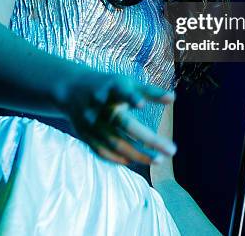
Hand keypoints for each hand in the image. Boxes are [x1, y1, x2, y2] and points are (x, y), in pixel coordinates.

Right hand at [54, 68, 176, 166]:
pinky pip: (102, 151)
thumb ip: (149, 91)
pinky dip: (118, 158)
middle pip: (124, 124)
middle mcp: (100, 105)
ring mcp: (91, 122)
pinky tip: (135, 161)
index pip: (122, 92)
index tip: (141, 104)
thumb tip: (173, 98)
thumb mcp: (126, 83)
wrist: (71, 89)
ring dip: (138, 154)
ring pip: (115, 142)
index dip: (130, 97)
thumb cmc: (108, 86)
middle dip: (149, 139)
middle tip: (172, 150)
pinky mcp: (84, 134)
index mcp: (112, 88)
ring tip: (158, 159)